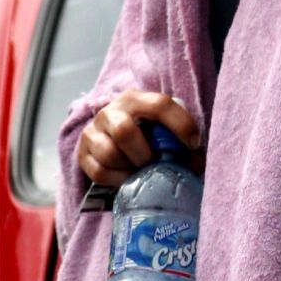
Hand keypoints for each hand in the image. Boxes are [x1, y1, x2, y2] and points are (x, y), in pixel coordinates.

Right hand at [77, 90, 201, 187]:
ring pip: (109, 154)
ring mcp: (92, 132)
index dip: (180, 124)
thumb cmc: (145, 135)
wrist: (110, 138)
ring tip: (141, 172)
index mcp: (135, 100)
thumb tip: (197, 165)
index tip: (194, 145)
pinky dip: (119, 180)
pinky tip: (128, 178)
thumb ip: (178, 141)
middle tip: (154, 163)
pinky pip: (100, 173)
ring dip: (130, 169)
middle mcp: (110, 112)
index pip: (159, 105)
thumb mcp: (161, 130)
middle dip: (144, 154)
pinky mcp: (82, 155)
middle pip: (124, 131)